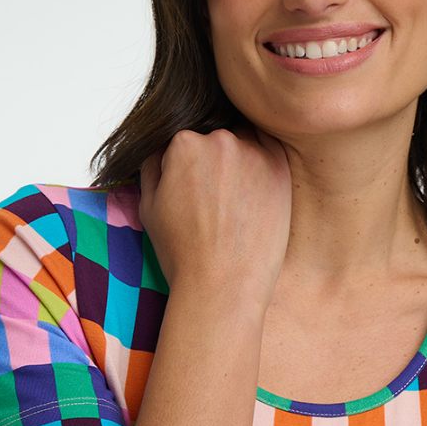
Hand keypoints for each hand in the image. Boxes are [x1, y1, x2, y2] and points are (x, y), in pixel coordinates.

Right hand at [137, 124, 291, 306]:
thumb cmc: (183, 254)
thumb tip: (162, 146)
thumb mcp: (148, 206)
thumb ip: (153, 165)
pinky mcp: (278, 167)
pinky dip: (264, 167)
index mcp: (182, 142)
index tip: (194, 197)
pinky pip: (269, 152)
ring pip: (244, 143)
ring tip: (236, 206)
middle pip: (216, 138)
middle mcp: (218, 138)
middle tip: (217, 204)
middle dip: (215, 163)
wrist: (222, 287)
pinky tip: (255, 200)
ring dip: (241, 163)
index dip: (188, 171)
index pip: (185, 141)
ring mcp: (252, 151)